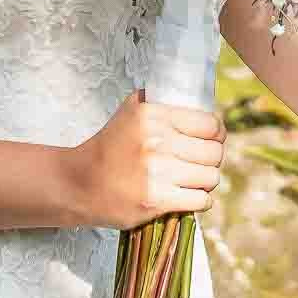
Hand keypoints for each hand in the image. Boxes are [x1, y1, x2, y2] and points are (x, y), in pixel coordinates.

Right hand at [70, 90, 224, 228]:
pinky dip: (201, 201)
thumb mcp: (128, 111)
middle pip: (214, 153)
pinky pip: (200, 201)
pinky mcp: (156, 200)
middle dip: (212, 159)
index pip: (210, 125)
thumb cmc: (108, 148)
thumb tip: (191, 97)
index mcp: (153, 116)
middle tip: (201, 162)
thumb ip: (156, 99)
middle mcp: (157, 141)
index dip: (217, 134)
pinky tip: (190, 196)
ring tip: (193, 180)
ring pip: (210, 177)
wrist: (80, 183)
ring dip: (206, 181)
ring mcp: (157, 172)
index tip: (212, 140)